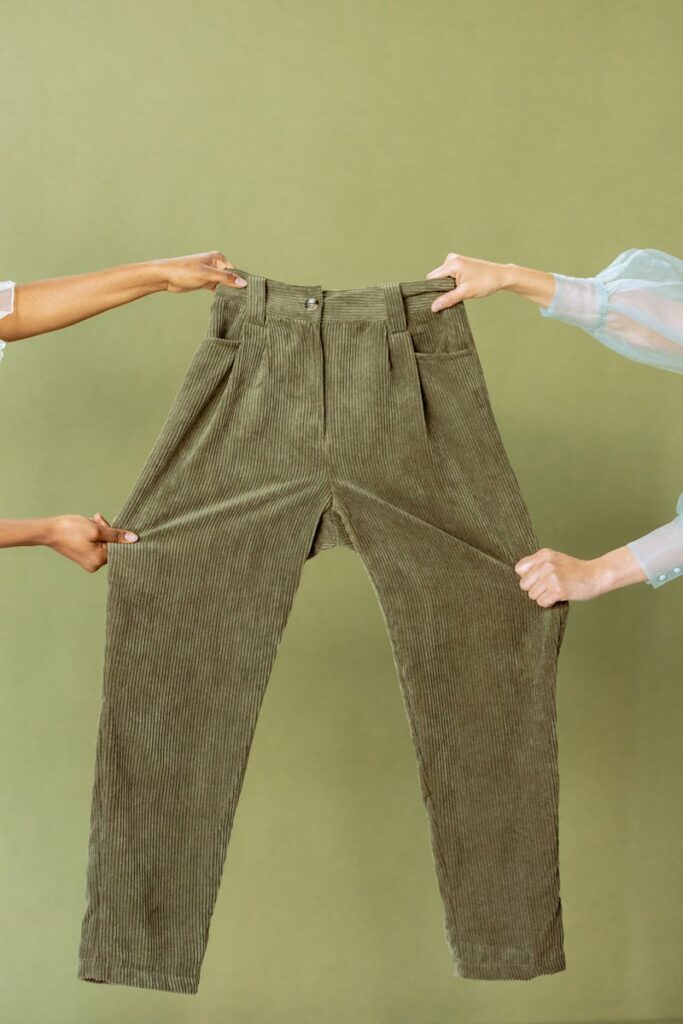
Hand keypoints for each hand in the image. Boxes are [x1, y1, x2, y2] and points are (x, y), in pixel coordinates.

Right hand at [44, 512, 137, 572]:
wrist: (48, 531)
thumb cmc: (70, 529)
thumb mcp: (96, 530)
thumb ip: (116, 535)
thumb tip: (135, 539)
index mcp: (99, 560)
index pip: (118, 547)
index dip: (116, 533)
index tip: (109, 521)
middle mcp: (95, 565)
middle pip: (111, 545)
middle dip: (106, 529)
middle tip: (96, 518)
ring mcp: (88, 562)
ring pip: (103, 543)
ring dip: (100, 529)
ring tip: (90, 520)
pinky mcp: (83, 556)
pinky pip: (95, 544)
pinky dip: (94, 534)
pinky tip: (88, 524)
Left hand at [150, 252, 246, 293]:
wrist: (166, 277)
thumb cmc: (184, 272)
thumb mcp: (207, 275)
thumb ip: (226, 279)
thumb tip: (243, 283)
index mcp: (218, 258)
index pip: (235, 271)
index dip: (241, 281)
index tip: (248, 293)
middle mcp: (215, 264)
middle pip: (230, 278)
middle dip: (235, 288)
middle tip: (244, 301)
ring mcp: (210, 273)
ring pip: (224, 284)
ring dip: (228, 292)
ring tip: (237, 303)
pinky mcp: (205, 281)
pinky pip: (217, 288)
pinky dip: (221, 294)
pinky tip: (226, 301)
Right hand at [426, 253, 512, 310]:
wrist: (501, 276)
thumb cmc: (486, 282)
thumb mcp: (465, 293)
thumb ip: (448, 299)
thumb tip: (433, 307)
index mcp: (451, 264)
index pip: (432, 279)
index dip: (432, 290)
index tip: (437, 300)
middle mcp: (451, 259)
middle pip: (436, 278)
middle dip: (441, 289)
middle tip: (452, 296)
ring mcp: (455, 260)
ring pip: (442, 278)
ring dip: (447, 287)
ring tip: (459, 291)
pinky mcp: (459, 264)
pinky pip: (448, 275)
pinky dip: (451, 283)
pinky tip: (460, 288)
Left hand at [514, 545, 646, 605]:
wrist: (596, 575)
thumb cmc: (573, 571)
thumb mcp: (554, 560)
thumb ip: (537, 565)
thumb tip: (519, 578)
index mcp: (544, 554)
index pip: (519, 569)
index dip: (528, 577)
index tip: (539, 579)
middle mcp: (546, 563)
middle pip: (524, 584)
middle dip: (534, 589)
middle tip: (549, 587)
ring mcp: (552, 576)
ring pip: (532, 595)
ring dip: (543, 597)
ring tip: (556, 590)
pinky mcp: (558, 589)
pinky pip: (542, 602)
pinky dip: (549, 603)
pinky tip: (559, 596)